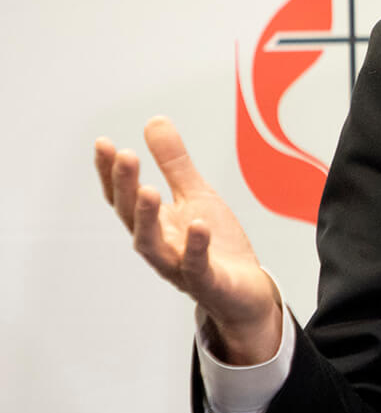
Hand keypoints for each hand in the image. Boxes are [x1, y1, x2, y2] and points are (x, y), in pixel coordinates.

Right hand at [95, 117, 281, 363]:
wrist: (245, 291)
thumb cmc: (216, 244)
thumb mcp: (196, 195)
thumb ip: (174, 163)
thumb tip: (154, 121)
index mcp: (156, 223)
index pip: (125, 196)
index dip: (111, 173)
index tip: (104, 143)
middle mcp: (160, 245)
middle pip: (132, 217)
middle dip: (125, 187)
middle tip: (125, 155)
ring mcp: (180, 266)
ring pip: (153, 246)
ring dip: (147, 218)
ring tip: (148, 189)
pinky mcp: (207, 282)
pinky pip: (197, 266)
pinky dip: (196, 247)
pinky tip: (198, 225)